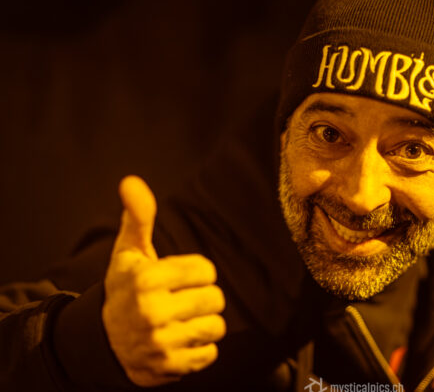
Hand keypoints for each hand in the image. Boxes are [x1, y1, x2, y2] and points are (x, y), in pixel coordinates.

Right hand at [102, 176, 225, 386]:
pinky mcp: (169, 366)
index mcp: (145, 280)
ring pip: (216, 326)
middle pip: (215, 298)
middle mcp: (151, 312)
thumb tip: (131, 181)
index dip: (197, 273)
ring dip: (204, 323)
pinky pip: (210, 353)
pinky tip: (181, 340)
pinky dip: (200, 348)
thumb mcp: (128, 253)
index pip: (206, 270)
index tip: (179, 278)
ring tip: (182, 320)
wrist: (102, 342)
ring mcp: (160, 342)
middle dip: (203, 298)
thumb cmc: (125, 288)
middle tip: (182, 301)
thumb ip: (138, 217)